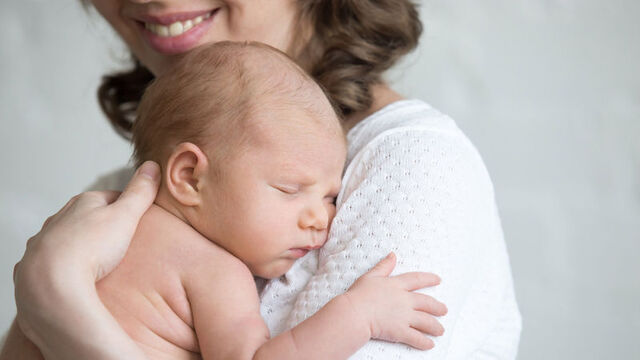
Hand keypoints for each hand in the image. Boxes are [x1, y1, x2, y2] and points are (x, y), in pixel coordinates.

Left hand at [12, 161, 159, 358]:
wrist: (51, 283)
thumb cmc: (91, 247)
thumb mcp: (125, 216)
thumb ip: (140, 192)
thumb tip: (152, 165)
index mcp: (83, 202)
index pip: (111, 197)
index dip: (128, 207)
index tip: (139, 220)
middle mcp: (60, 216)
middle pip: (88, 216)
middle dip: (103, 225)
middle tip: (123, 242)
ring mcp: (45, 240)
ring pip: (68, 237)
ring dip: (82, 244)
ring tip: (99, 261)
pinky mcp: (34, 264)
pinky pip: (53, 260)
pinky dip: (64, 264)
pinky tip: (74, 275)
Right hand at [343, 252, 447, 349]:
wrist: (355, 313)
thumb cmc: (359, 295)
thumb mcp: (371, 276)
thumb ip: (383, 266)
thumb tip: (392, 255)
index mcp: (397, 285)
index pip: (417, 279)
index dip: (429, 279)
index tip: (438, 280)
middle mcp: (404, 300)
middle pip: (426, 302)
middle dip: (437, 307)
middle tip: (444, 310)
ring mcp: (404, 316)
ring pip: (426, 321)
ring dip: (435, 327)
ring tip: (440, 330)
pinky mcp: (401, 331)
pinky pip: (416, 338)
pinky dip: (424, 342)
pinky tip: (429, 344)